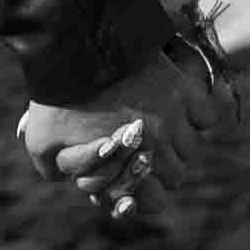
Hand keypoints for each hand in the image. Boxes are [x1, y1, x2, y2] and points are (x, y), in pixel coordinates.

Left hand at [15, 61, 194, 222]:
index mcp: (127, 166)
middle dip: (160, 168)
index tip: (134, 178)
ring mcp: (174, 117)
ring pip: (191, 147)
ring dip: (178, 143)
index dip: (145, 194)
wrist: (75, 47)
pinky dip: (195, 116)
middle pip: (177, 174)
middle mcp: (157, 147)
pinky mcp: (184, 89)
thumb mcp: (42, 146)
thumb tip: (76, 182)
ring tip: (158, 129)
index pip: (156, 201)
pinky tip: (176, 110)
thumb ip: (60, 171)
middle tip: (142, 152)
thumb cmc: (55, 99)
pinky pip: (206, 116)